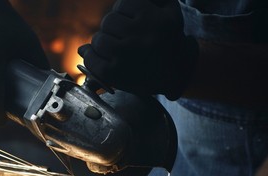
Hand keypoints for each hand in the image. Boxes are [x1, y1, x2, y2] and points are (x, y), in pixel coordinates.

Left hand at [78, 0, 197, 99]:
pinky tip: (99, 58)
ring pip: (98, 39)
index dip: (123, 13)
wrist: (176, 76)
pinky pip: (92, 59)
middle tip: (122, 38)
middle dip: (112, 29)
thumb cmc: (169, 42)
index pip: (123, 4)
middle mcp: (141, 36)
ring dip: (102, 43)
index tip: (130, 23)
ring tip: (114, 49)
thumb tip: (119, 7)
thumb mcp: (170, 12)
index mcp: (155, 19)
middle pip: (108, 21)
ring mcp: (126, 55)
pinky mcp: (115, 73)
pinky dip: (91, 57)